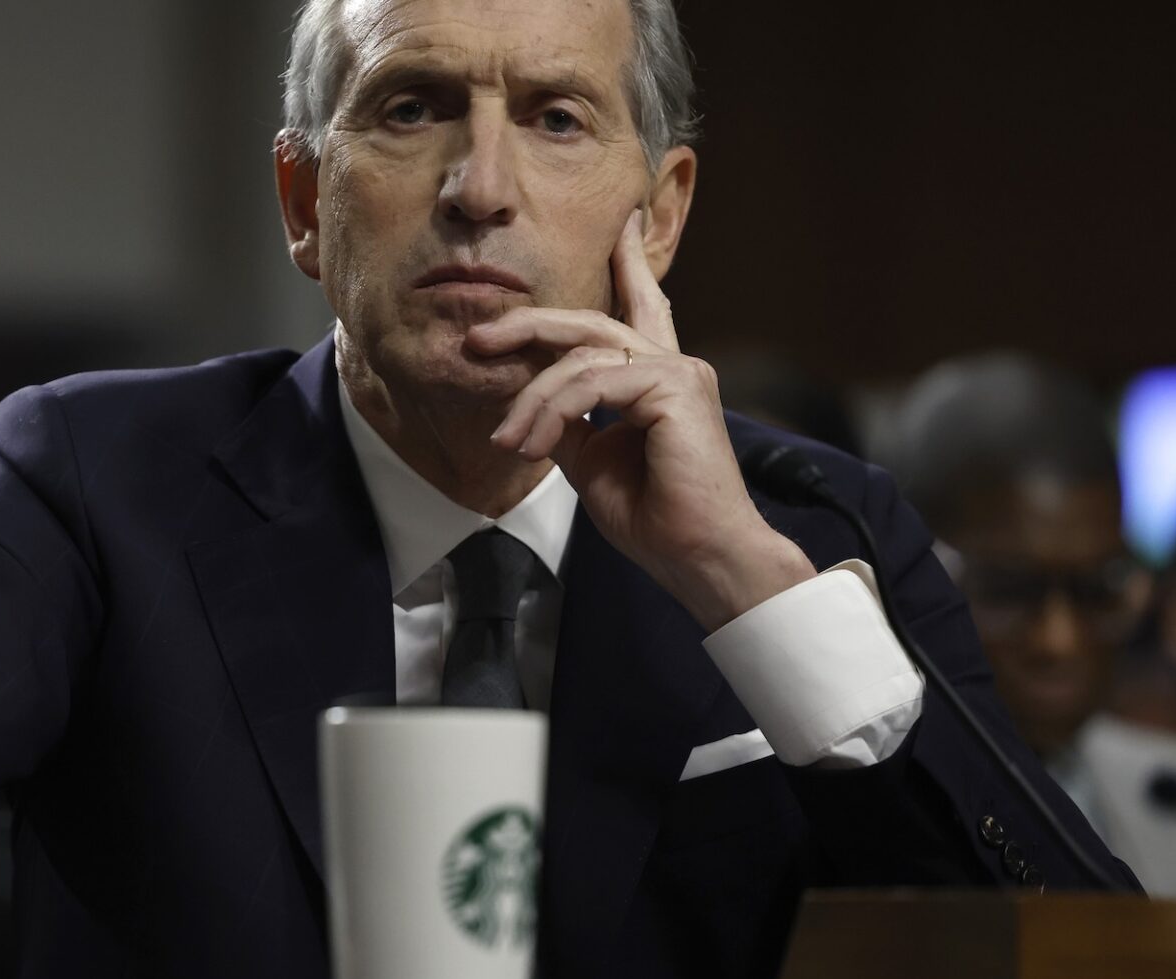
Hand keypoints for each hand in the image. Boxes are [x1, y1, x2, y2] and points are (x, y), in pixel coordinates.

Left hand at [470, 209, 813, 630]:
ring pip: (578, 359)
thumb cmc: (656, 521)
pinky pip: (590, 384)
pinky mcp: (675, 385)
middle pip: (588, 323)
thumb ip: (569, 425)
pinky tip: (533, 443)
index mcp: (659, 381)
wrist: (698, 557)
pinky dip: (552, 411)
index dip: (630, 266)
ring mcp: (678, 372)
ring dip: (531, 401)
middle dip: (528, 326)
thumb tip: (530, 407)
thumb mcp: (593, 464)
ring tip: (508, 442)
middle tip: (477, 338)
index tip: (624, 224)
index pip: (642, 309)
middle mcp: (674, 367)